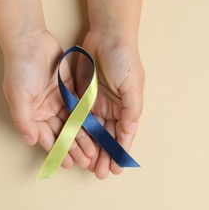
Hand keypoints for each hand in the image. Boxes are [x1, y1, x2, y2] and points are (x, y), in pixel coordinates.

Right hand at [2, 30, 95, 169]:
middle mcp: (46, 112)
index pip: (47, 139)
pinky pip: (81, 109)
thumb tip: (30, 140)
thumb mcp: (18, 96)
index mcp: (33, 115)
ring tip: (94, 152)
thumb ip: (24, 119)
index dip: (58, 152)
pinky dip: (88, 120)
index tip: (68, 165)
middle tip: (87, 162)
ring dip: (84, 138)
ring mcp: (60, 102)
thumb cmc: (20, 69)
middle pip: (63, 134)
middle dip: (74, 149)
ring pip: (74, 124)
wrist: (31, 42)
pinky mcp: (71, 92)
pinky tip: (97, 131)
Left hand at [76, 31, 144, 178]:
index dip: (119, 153)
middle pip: (107, 137)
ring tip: (87, 165)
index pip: (123, 135)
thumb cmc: (125, 60)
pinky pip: (79, 118)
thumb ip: (132, 110)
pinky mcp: (82, 96)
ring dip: (91, 148)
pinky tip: (75, 144)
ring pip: (93, 132)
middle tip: (99, 173)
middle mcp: (113, 109)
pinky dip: (78, 132)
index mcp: (127, 108)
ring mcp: (97, 103)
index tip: (116, 169)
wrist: (108, 36)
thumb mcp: (133, 85)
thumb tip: (129, 131)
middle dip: (104, 156)